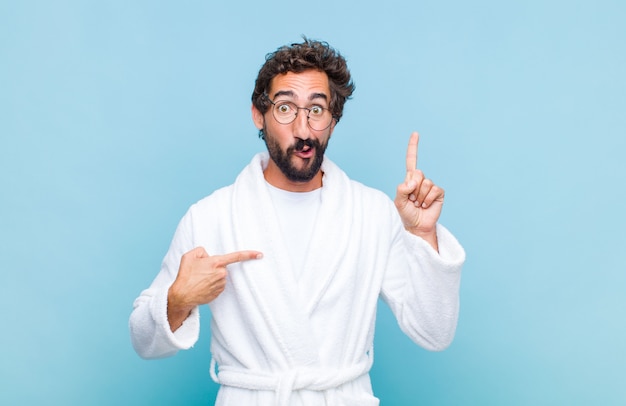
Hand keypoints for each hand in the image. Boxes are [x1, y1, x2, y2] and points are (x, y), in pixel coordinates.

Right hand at [167, 247, 262, 330]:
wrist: (182, 295)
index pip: (236, 256)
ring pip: (220, 276)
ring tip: (199, 280)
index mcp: (216, 262)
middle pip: (222, 267)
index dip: (249, 254)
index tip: (260, 254)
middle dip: (214, 267)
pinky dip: (211, 284)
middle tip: (200, 271)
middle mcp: (222, 274)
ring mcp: (221, 284)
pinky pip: (218, 285)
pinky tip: (202, 286)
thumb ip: (201, 250)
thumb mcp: (189, 256)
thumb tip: (209, 255)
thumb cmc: (185, 275)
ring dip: (212, 276)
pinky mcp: (219, 293)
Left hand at [394, 132, 443, 248]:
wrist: (416, 226)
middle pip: (418, 173)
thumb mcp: (398, 201)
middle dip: (413, 188)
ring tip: (418, 204)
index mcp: (409, 179)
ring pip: (425, 183)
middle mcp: (421, 180)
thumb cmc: (406, 213)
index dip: (413, 147)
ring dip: (420, 196)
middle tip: (412, 200)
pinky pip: (434, 190)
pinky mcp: (439, 193)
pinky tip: (426, 205)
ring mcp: (431, 186)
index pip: (411, 160)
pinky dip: (428, 199)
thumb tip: (414, 180)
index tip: (415, 133)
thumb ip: (402, 189)